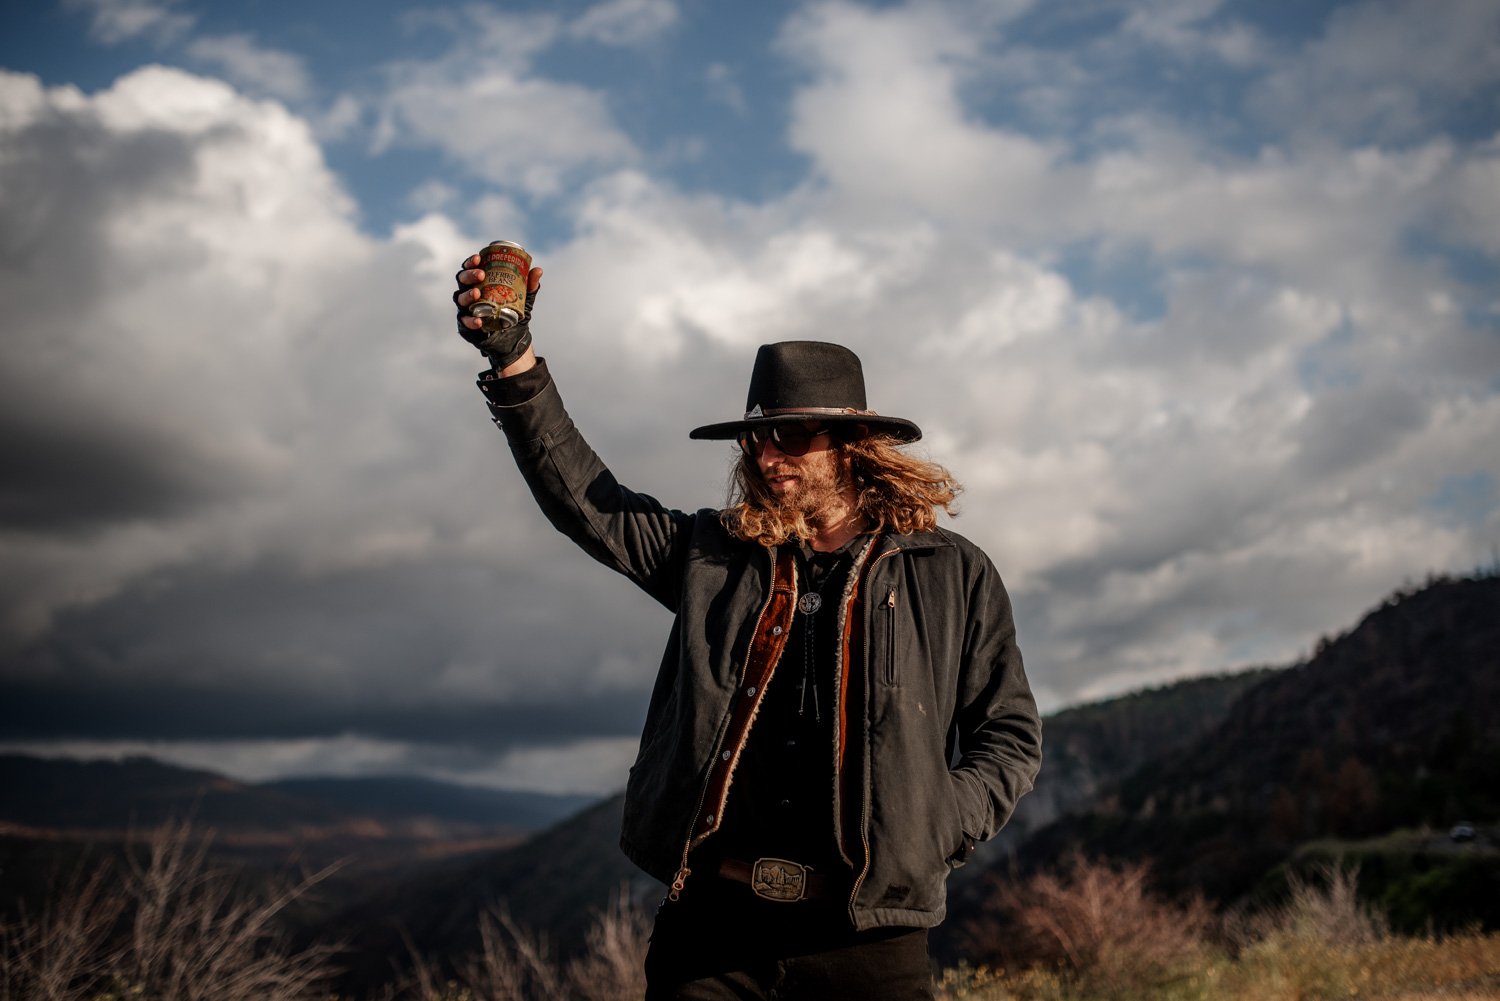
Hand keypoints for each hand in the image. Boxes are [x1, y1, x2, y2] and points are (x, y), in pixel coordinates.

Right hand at [454, 257, 543, 373]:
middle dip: (469, 275)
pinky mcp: (466, 325)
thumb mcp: (524, 297)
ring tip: (477, 293)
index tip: (478, 258)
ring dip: (467, 294)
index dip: (470, 262)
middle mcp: (469, 293)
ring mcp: (466, 308)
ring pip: (460, 298)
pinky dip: (470, 320)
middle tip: (480, 275)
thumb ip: (529, 285)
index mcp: (478, 282)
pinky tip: (478, 320)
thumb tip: (538, 270)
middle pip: (462, 280)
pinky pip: (464, 321)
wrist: (514, 335)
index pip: (469, 268)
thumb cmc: (515, 310)